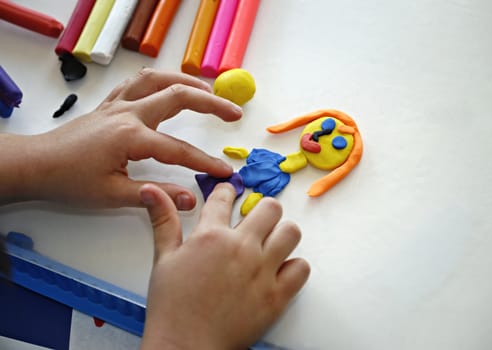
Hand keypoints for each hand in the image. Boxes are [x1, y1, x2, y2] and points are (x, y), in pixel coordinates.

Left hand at [0, 69, 241, 207]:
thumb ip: (155, 196)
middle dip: (211, 103)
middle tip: (234, 113)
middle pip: (178, 96)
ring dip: (187, 81)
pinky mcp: (110, 104)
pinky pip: (138, 82)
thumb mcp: (113, 195)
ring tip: (209, 89)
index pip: (179, 150)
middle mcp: (128, 113)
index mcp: (131, 136)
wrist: (36, 164)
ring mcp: (118, 105)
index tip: (226, 172)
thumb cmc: (70, 181)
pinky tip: (169, 85)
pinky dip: (159, 79)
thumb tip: (190, 200)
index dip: (205, 162)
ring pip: (158, 80)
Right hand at [139, 183, 309, 349]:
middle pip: (270, 207)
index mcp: (211, 236)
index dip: (227, 191)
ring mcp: (262, 271)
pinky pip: (301, 268)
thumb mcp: (163, 258)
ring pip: (291, 232)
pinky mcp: (277, 295)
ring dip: (282, 234)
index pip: (226, 197)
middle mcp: (241, 248)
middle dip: (262, 210)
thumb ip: (163, 220)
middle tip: (255, 222)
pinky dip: (294, 267)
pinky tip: (278, 271)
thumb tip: (151, 191)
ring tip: (270, 244)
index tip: (229, 194)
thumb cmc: (172, 307)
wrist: (185, 347)